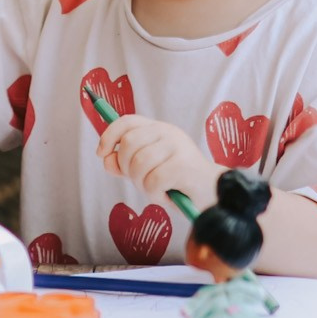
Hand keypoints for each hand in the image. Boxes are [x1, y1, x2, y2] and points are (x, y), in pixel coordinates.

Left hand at [97, 115, 218, 207]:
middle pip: (128, 145)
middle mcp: (168, 132)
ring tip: (158, 190)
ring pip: (138, 165)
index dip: (109, 136)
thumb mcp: (149, 170)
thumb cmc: (179, 182)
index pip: (126, 122)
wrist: (214, 195)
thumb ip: (125, 163)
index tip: (102, 153)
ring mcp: (177, 147)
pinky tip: (169, 196)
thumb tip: (106, 159)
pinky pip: (152, 182)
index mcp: (159, 129)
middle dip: (128, 169)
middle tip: (144, 182)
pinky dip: (156, 195)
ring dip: (143, 185)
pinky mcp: (183, 165)